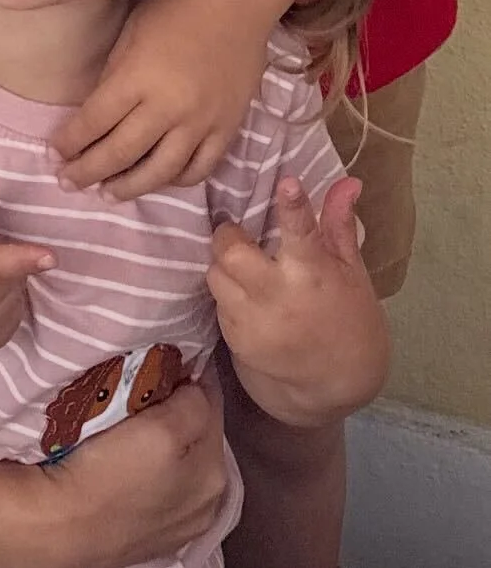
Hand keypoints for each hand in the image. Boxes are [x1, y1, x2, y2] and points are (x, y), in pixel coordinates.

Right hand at [0, 381, 227, 567]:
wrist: (57, 528)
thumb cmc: (108, 473)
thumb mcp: (164, 429)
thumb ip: (195, 403)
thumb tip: (195, 388)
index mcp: (216, 477)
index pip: (211, 403)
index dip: (189, 377)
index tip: (164, 361)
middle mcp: (206, 506)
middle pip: (196, 435)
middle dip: (178, 410)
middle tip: (143, 389)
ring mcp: (176, 527)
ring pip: (178, 461)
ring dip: (163, 440)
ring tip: (130, 424)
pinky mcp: (146, 538)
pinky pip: (156, 486)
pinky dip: (147, 469)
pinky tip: (124, 462)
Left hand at [51, 0, 269, 196]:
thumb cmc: (176, 6)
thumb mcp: (131, 32)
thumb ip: (114, 77)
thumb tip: (95, 116)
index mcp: (138, 76)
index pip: (94, 121)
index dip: (69, 142)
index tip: (54, 153)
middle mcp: (169, 106)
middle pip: (120, 153)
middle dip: (87, 171)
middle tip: (68, 181)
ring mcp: (202, 121)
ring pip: (159, 172)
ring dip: (128, 187)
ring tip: (107, 192)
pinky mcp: (228, 128)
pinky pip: (199, 168)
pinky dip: (176, 180)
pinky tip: (158, 178)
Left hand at [208, 175, 388, 424]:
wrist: (335, 386)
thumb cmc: (351, 321)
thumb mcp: (353, 273)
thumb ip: (339, 226)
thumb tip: (348, 181)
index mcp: (315, 274)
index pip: (302, 232)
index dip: (293, 206)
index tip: (288, 182)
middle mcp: (280, 296)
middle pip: (231, 251)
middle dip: (229, 236)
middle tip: (241, 236)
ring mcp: (254, 321)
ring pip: (216, 275)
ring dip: (225, 267)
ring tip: (246, 271)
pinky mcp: (236, 340)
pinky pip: (218, 302)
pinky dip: (228, 295)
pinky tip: (249, 300)